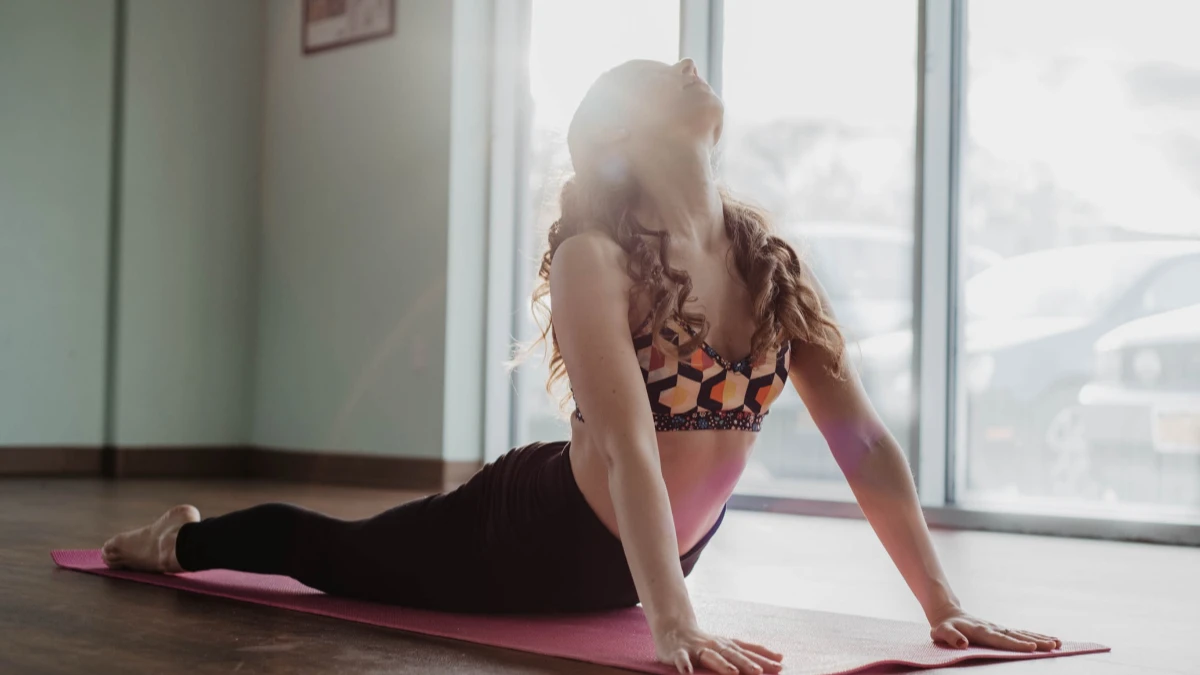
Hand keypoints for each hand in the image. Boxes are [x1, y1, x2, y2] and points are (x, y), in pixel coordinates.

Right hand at [655, 625, 783, 673]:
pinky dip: (685, 666)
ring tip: (733, 673)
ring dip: (722, 665)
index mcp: (727, 645)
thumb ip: (751, 652)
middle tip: (760, 672)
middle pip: (732, 654)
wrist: (673, 628)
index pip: (747, 652)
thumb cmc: (705, 642)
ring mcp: (696, 649)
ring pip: (710, 657)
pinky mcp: (679, 653)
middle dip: (746, 663)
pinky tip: (688, 673)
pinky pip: (682, 659)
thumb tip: (780, 658)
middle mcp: (714, 645)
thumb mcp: (728, 646)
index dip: (763, 658)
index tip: (780, 665)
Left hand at [929, 605, 1061, 651]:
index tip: (1031, 647)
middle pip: (1017, 636)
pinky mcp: (1003, 630)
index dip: (1016, 644)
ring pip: (1023, 633)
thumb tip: (962, 643)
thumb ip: (951, 637)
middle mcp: (994, 628)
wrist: (949, 615)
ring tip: (1058, 643)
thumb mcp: (941, 632)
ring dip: (1040, 638)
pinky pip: (1022, 633)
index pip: (1001, 639)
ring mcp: (1000, 628)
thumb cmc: (945, 627)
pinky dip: (1037, 636)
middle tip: (1053, 646)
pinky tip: (1051, 640)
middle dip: (1035, 641)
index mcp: (981, 631)